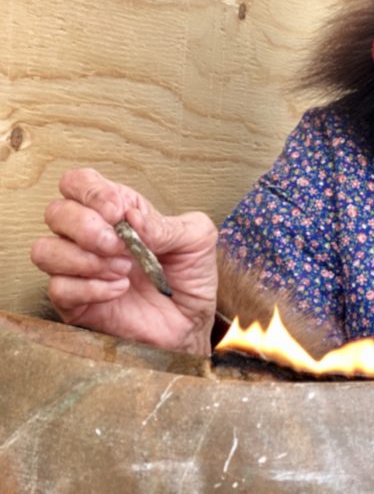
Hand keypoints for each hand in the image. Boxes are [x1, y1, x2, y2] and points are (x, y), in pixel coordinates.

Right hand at [31, 168, 217, 354]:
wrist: (191, 321)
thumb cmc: (191, 276)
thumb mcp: (197, 239)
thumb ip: (167, 224)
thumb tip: (131, 217)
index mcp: (117, 212)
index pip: (79, 183)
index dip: (92, 192)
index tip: (118, 212)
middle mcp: (91, 236)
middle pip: (55, 212)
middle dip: (87, 228)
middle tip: (120, 246)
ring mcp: (79, 269)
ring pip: (45, 250)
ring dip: (86, 260)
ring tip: (124, 270)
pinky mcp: (75, 302)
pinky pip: (58, 288)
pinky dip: (91, 288)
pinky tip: (119, 289)